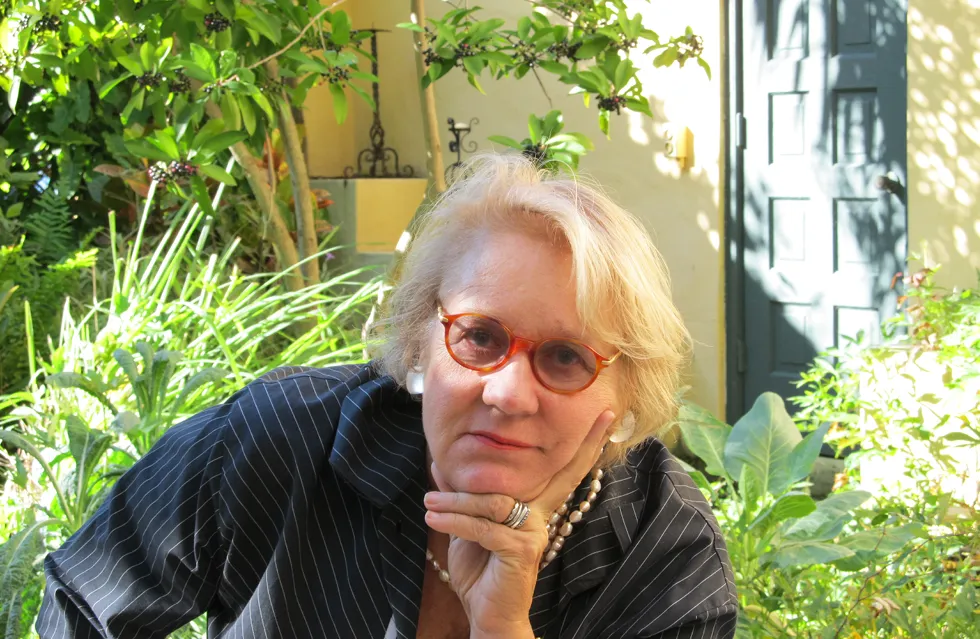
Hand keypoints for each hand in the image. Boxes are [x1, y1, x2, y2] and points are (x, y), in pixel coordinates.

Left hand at [423, 410, 615, 637]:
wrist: (487, 615)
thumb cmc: (480, 569)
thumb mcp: (468, 525)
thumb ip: (461, 494)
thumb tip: (441, 463)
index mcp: (535, 505)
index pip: (561, 469)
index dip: (585, 442)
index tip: (606, 414)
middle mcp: (542, 514)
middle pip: (562, 473)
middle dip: (584, 443)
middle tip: (603, 414)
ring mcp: (535, 532)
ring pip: (494, 501)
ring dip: (457, 501)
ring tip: (429, 503)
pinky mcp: (522, 549)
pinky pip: (485, 526)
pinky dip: (456, 521)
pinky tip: (434, 519)